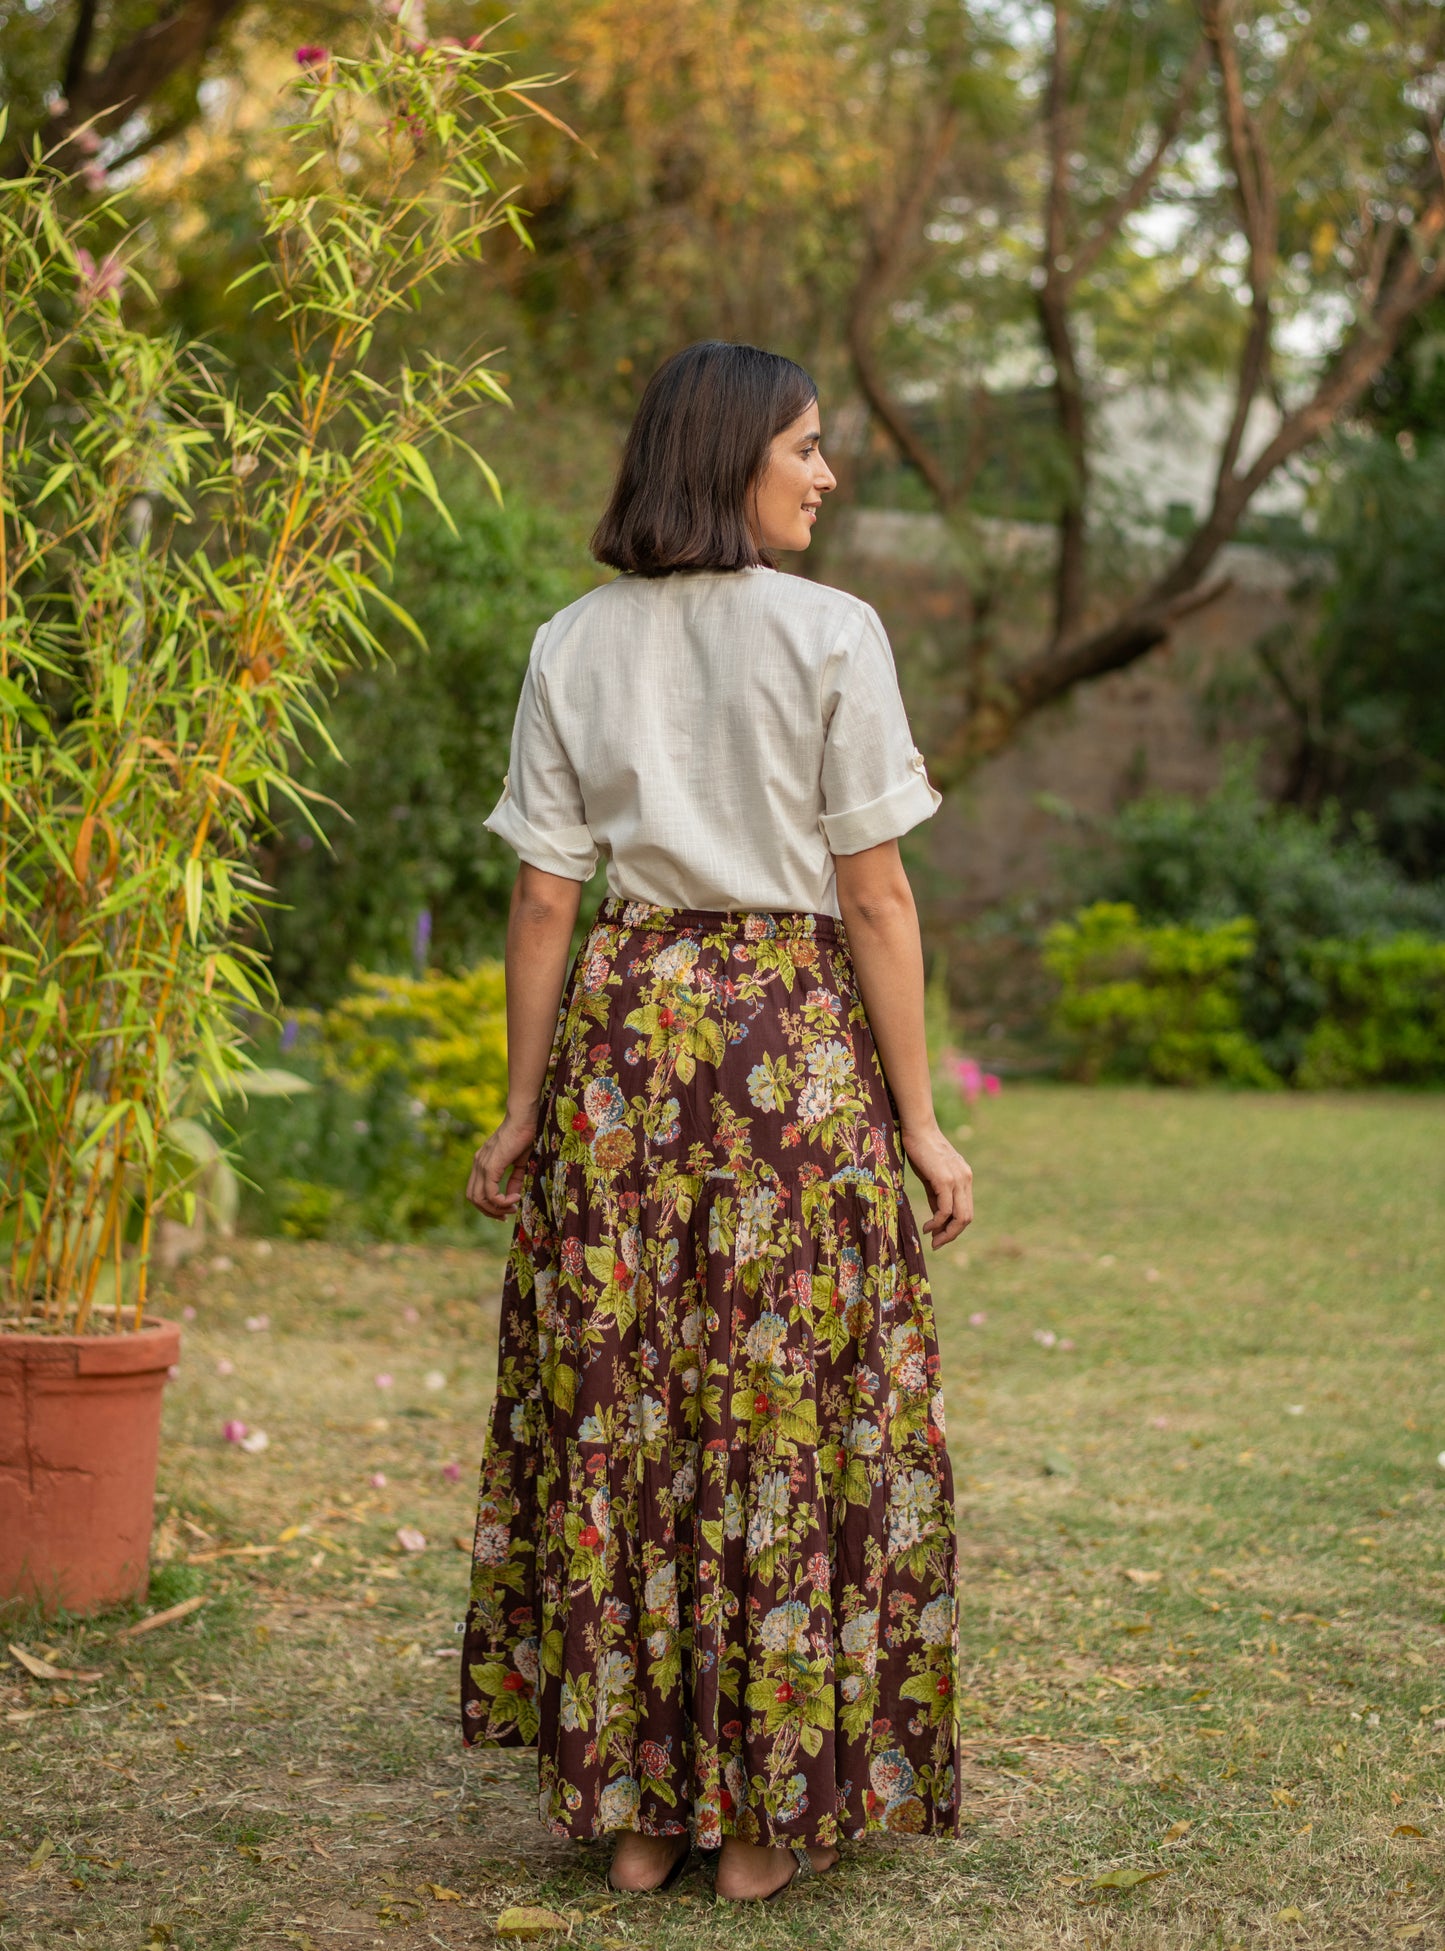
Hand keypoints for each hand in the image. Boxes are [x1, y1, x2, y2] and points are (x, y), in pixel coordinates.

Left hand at [465, 1108, 538, 1218]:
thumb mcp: (518, 1162)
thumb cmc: (524, 1136)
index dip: (488, 1206)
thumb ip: (514, 1180)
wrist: (524, 1118)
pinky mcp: (490, 1166)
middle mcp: (477, 1165)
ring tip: (513, 1206)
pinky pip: (490, 1193)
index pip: (475, 1192)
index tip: (505, 1210)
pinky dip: (501, 1201)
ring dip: (495, 1208)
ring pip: (479, 1198)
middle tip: (507, 1214)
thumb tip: (513, 1197)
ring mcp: (482, 1165)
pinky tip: (515, 1198)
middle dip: (490, 1211)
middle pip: (473, 1199)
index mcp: (482, 1163)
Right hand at [900, 1120, 972, 1246]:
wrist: (918, 1129)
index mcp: (965, 1179)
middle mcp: (965, 1180)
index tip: (939, 1237)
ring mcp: (958, 1180)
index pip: (966, 1210)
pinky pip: (945, 1209)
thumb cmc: (921, 1150)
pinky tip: (927, 1226)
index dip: (955, 1227)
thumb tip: (937, 1219)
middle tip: (937, 1244)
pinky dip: (937, 1222)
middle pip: (966, 1217)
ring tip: (932, 1239)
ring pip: (960, 1217)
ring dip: (946, 1233)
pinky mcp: (946, 1180)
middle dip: (953, 1235)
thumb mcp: (932, 1177)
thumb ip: (937, 1197)